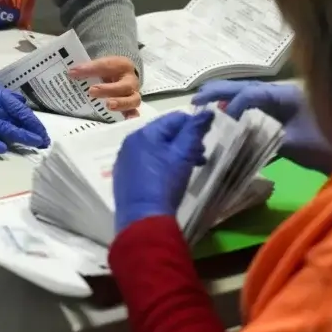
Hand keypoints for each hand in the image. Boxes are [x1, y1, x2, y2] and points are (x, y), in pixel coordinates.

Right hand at [0, 69, 50, 153]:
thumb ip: (3, 94)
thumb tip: (21, 102)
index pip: (18, 108)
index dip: (32, 120)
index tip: (43, 130)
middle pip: (13, 120)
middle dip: (31, 132)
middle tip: (44, 142)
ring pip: (1, 129)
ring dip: (19, 138)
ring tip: (34, 145)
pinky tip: (4, 148)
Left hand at [68, 56, 140, 117]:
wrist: (123, 77)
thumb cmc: (110, 71)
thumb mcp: (100, 66)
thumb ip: (87, 69)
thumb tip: (71, 73)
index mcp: (122, 65)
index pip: (107, 65)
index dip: (90, 69)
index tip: (73, 73)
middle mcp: (131, 81)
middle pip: (124, 85)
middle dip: (108, 89)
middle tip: (92, 91)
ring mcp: (133, 95)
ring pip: (133, 100)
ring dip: (121, 103)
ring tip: (109, 105)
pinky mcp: (131, 107)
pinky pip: (134, 113)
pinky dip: (131, 116)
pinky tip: (127, 120)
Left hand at [113, 111, 213, 232]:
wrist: (142, 220)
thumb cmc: (165, 183)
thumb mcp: (184, 155)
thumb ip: (195, 131)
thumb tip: (207, 111)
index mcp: (144, 133)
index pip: (174, 118)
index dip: (193, 126)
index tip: (204, 142)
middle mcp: (131, 142)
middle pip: (164, 133)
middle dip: (185, 142)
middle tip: (200, 157)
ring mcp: (124, 159)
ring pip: (155, 147)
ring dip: (174, 153)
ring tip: (188, 168)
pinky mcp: (123, 176)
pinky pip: (145, 161)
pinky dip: (160, 164)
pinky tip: (169, 178)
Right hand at [192, 80, 331, 173]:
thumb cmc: (327, 144)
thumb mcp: (294, 141)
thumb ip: (265, 137)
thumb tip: (238, 135)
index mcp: (284, 94)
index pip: (250, 95)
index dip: (232, 106)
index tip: (218, 120)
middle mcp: (281, 95)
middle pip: (245, 89)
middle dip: (220, 92)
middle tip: (195, 99)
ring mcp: (284, 106)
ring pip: (250, 100)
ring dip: (228, 102)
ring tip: (204, 107)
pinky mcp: (286, 121)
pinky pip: (258, 114)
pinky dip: (241, 117)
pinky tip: (228, 125)